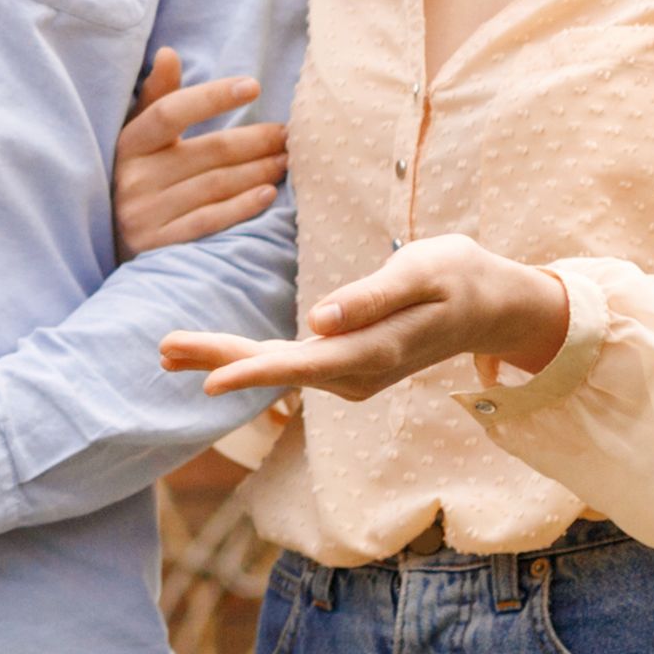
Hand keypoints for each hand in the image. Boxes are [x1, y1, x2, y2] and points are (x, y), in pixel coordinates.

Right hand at [113, 50, 288, 257]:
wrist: (115, 240)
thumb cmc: (140, 175)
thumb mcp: (140, 136)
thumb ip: (158, 96)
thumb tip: (167, 53)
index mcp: (130, 143)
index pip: (171, 112)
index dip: (212, 97)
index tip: (253, 86)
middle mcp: (134, 177)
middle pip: (207, 152)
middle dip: (255, 141)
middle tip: (288, 134)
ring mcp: (145, 213)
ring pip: (214, 186)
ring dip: (257, 171)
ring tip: (285, 161)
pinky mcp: (159, 244)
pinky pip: (209, 221)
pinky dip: (241, 207)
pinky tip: (267, 194)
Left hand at [185, 232, 572, 405]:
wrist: (492, 306)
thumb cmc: (459, 277)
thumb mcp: (422, 273)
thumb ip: (372, 298)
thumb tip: (319, 322)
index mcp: (374, 352)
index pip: (303, 365)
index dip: (254, 371)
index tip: (209, 380)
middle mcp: (357, 374)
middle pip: (278, 370)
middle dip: (218, 360)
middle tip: (162, 350)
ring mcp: (351, 374)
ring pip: (278, 369)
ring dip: (224, 359)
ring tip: (167, 350)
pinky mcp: (346, 365)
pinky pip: (289, 364)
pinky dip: (248, 359)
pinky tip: (212, 356)